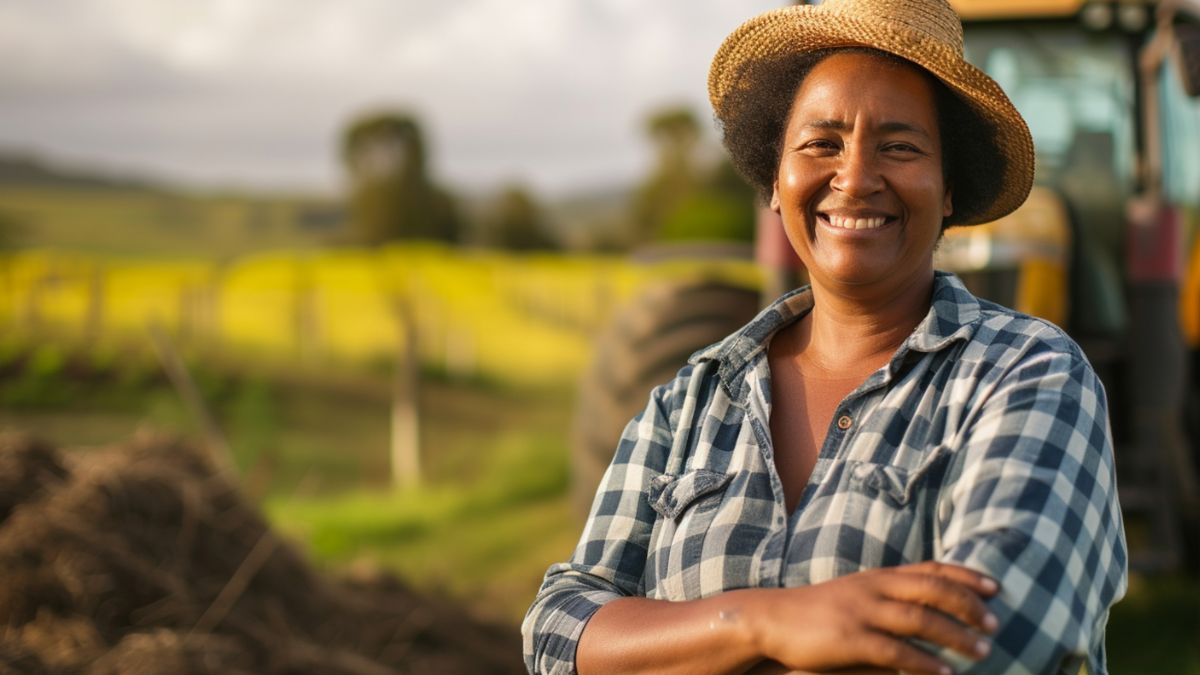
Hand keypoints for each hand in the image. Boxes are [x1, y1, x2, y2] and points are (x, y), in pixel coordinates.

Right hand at [745, 562, 998, 674]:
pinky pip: (897, 652)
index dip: (967, 576)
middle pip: (933, 590)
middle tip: (995, 623)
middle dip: (969, 606)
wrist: (771, 620)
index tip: (996, 588)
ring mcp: (862, 612)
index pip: (932, 568)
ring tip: (982, 651)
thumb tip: (929, 609)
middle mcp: (874, 588)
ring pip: (921, 620)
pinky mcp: (851, 638)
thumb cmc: (817, 613)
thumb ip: (888, 598)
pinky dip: (926, 664)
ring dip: (956, 636)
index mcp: (878, 576)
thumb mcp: (855, 595)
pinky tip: (946, 674)